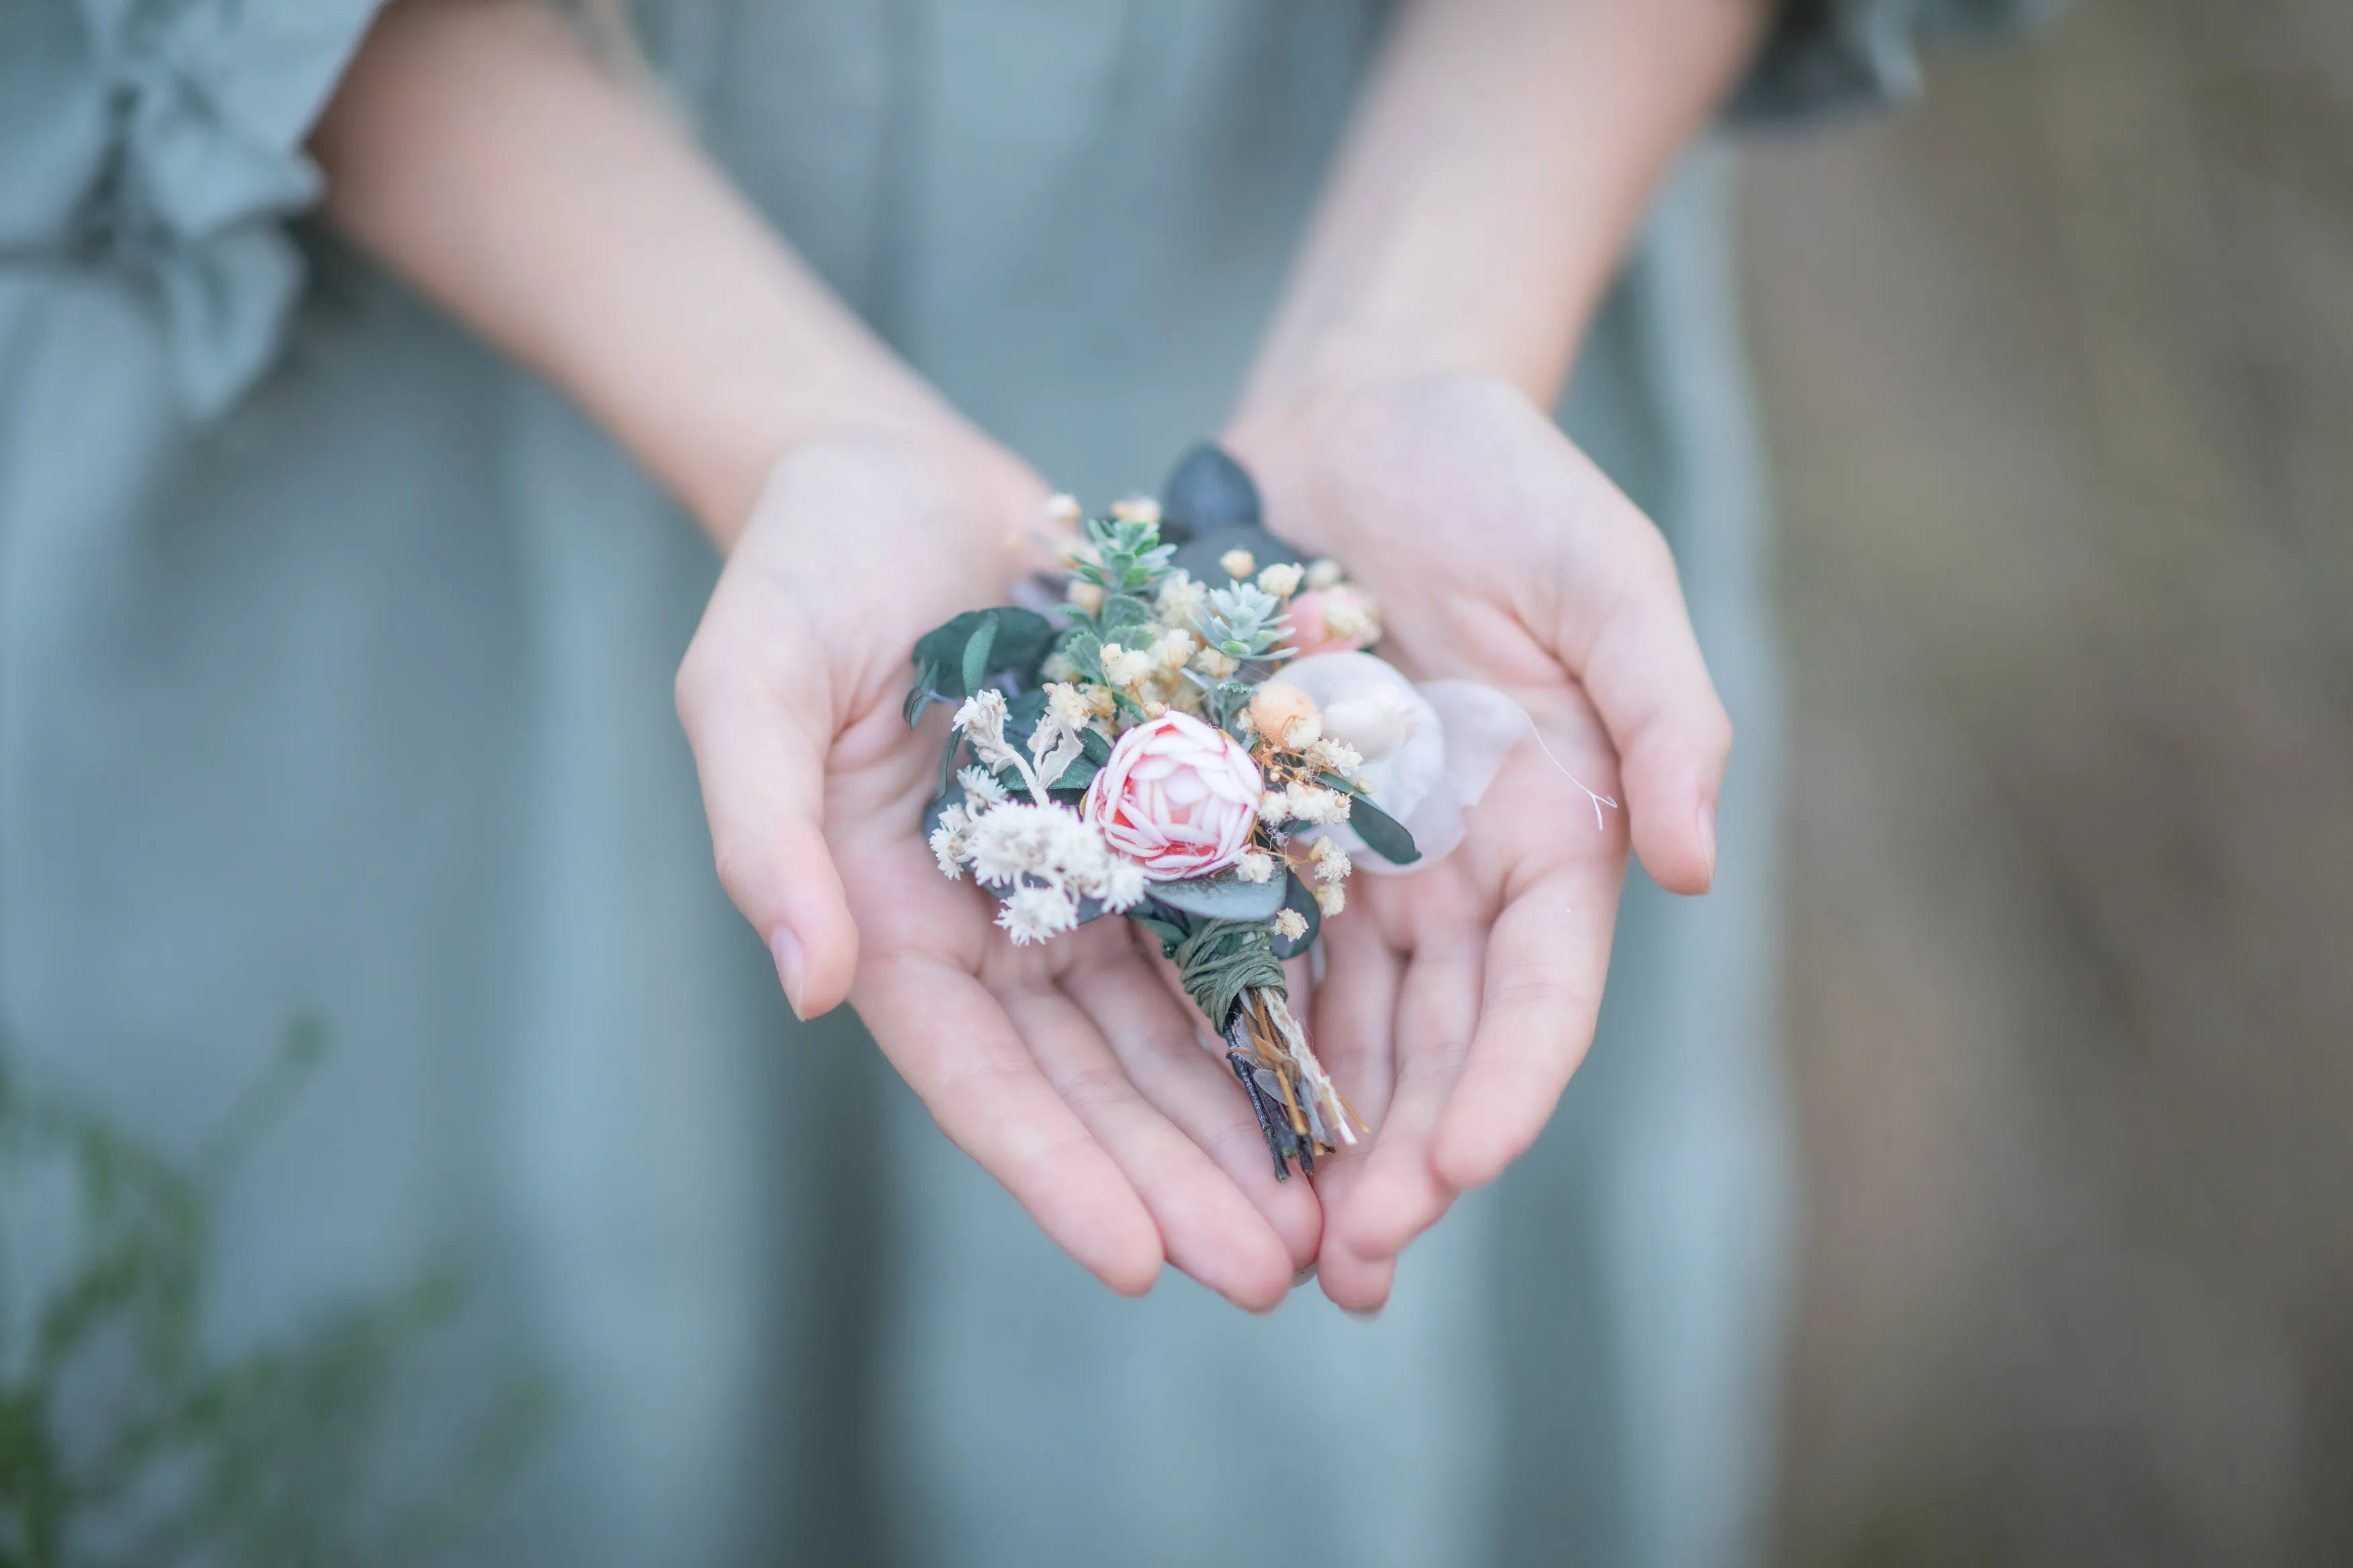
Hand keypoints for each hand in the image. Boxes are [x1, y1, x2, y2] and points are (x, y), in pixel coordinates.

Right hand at [675, 431, 1320, 1309]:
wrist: (891, 475)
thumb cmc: (798, 576)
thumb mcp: (749, 690)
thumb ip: (767, 835)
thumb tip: (809, 984)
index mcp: (891, 924)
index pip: (977, 1078)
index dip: (1051, 1171)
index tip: (1134, 1262)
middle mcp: (995, 927)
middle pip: (1094, 1083)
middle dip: (1176, 1181)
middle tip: (1270, 1274)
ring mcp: (1082, 879)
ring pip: (1174, 1027)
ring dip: (1243, 1123)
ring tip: (1329, 1217)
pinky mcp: (1156, 817)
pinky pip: (1228, 921)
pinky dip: (1277, 998)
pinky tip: (1349, 1068)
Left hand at [1226, 370, 1732, 1309]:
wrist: (1363, 409)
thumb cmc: (1504, 479)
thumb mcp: (1609, 575)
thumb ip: (1665, 712)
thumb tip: (1704, 869)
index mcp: (1554, 834)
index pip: (1540, 996)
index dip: (1507, 1088)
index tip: (1457, 1167)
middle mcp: (1452, 875)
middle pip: (1431, 1046)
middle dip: (1395, 1159)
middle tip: (1347, 1266)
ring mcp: (1345, 862)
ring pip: (1330, 1032)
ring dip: (1306, 1143)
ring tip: (1266, 1246)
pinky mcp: (1244, 827)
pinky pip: (1227, 949)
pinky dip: (1216, 1044)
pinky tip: (1179, 1126)